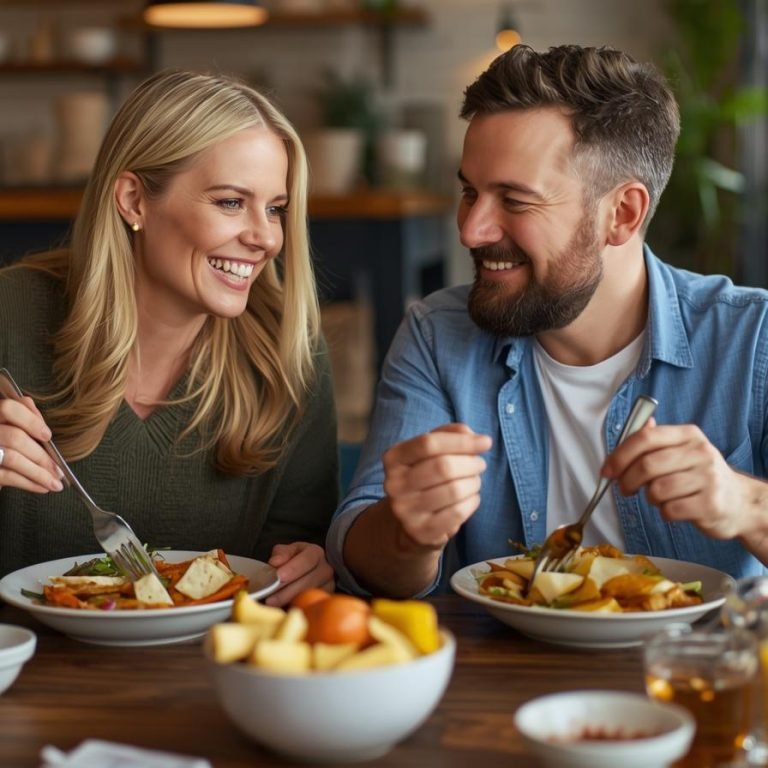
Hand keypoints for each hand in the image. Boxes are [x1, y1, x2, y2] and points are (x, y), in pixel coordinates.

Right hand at [0, 395, 62, 492]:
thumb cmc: (6, 443)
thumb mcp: (12, 427)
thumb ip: (25, 417)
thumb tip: (42, 424)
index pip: (9, 409)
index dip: (31, 421)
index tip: (48, 436)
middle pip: (15, 438)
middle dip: (42, 456)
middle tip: (59, 471)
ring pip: (12, 458)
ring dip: (39, 473)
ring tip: (55, 483)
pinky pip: (6, 476)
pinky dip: (29, 483)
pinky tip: (42, 487)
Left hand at [265, 542, 334, 606]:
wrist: (311, 570)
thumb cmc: (297, 560)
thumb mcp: (289, 551)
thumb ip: (282, 554)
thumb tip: (274, 562)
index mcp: (316, 554)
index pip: (306, 560)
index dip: (292, 569)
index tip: (279, 577)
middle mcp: (325, 570)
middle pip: (308, 582)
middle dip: (287, 591)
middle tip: (269, 599)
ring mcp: (328, 586)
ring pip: (309, 596)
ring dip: (289, 602)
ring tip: (272, 606)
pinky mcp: (325, 600)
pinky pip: (311, 607)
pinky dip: (295, 609)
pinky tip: (282, 611)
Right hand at [382, 423, 491, 550]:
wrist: (407, 523)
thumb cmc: (423, 478)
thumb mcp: (428, 453)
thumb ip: (447, 436)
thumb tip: (470, 434)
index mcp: (394, 458)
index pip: (429, 443)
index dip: (461, 441)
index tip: (485, 442)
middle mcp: (394, 484)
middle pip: (443, 467)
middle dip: (470, 463)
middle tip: (480, 464)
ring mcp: (406, 510)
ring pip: (453, 490)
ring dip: (473, 483)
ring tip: (474, 481)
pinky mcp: (421, 531)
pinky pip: (457, 512)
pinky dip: (472, 502)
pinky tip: (470, 498)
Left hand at [601, 421, 751, 540]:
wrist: (739, 502)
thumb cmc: (699, 476)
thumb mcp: (681, 451)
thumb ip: (654, 441)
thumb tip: (631, 428)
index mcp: (688, 435)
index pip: (645, 438)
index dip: (620, 455)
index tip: (607, 470)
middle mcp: (700, 453)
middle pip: (647, 465)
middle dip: (627, 480)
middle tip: (624, 489)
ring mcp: (708, 478)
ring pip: (657, 490)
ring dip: (649, 498)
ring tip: (659, 497)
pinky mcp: (710, 504)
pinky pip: (669, 510)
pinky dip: (664, 512)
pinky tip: (673, 508)